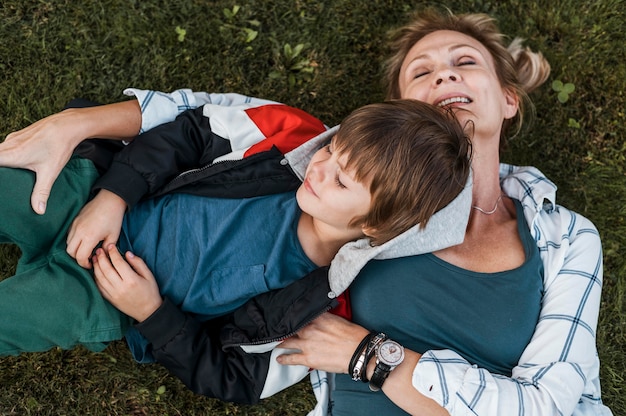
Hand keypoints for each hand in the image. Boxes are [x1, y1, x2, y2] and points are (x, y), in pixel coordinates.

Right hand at [0, 101, 141, 214]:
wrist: (67, 125)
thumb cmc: (58, 147)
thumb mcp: (50, 172)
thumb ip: (41, 192)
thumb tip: (38, 211)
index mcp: (11, 154)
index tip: (1, 180)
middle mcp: (8, 144)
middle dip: (0, 171)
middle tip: (4, 181)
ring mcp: (12, 138)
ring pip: (0, 151)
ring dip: (1, 162)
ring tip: (7, 176)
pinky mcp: (18, 136)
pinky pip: (5, 146)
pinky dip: (5, 155)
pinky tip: (14, 164)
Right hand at [67, 189, 127, 267]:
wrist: (110, 200)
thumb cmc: (114, 218)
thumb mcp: (113, 236)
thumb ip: (106, 249)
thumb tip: (100, 257)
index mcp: (89, 237)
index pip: (80, 257)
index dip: (84, 264)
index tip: (91, 264)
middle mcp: (79, 232)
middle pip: (70, 252)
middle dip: (77, 258)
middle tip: (87, 259)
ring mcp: (74, 225)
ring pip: (68, 243)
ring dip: (75, 249)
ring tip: (86, 249)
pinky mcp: (74, 220)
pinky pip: (68, 234)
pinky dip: (73, 240)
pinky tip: (83, 240)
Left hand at [92, 244, 162, 321]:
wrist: (148, 311)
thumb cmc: (150, 292)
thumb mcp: (149, 275)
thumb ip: (138, 263)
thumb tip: (127, 253)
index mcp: (131, 280)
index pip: (118, 263)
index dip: (113, 253)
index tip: (110, 246)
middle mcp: (120, 287)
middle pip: (106, 269)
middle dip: (101, 258)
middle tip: (99, 250)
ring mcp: (113, 294)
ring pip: (100, 278)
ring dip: (96, 267)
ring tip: (95, 258)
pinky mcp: (110, 299)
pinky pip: (99, 287)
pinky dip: (95, 278)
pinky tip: (96, 271)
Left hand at [277, 312, 369, 373]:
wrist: (359, 352)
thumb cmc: (354, 336)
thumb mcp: (339, 320)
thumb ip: (326, 317)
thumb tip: (320, 317)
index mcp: (318, 318)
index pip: (300, 315)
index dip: (292, 317)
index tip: (285, 317)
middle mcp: (309, 329)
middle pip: (291, 328)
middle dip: (283, 330)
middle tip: (276, 330)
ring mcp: (307, 344)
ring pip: (287, 342)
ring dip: (280, 343)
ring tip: (274, 343)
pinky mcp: (308, 358)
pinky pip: (291, 358)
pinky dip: (284, 358)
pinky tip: (279, 358)